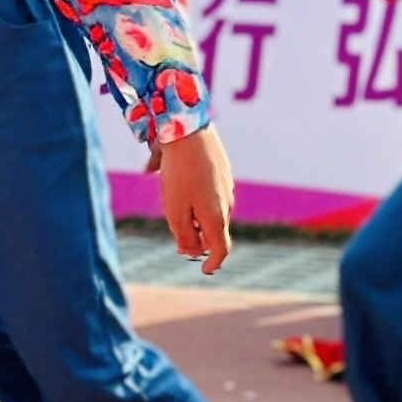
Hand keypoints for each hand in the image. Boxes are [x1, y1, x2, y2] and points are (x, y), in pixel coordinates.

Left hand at [156, 125, 236, 274]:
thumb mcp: (174, 210)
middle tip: (178, 238)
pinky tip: (178, 183)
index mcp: (216, 216)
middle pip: (214, 231)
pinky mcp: (222, 171)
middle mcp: (226, 203)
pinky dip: (197, 197)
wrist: (188, 130)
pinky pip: (210, 192)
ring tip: (174, 202)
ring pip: (212, 211)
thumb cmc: (178, 173)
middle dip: (197, 238)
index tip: (204, 270)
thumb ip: (184, 236)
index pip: (222, 249)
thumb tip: (193, 251)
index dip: (213, 263)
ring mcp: (226, 185)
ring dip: (196, 216)